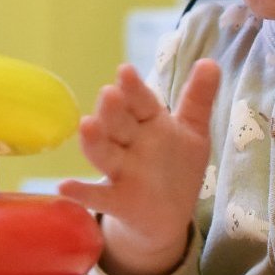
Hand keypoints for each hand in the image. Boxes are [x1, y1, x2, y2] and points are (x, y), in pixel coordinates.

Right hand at [58, 59, 221, 274]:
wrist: (167, 214)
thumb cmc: (176, 164)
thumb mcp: (193, 129)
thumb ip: (198, 97)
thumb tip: (210, 61)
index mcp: (150, 122)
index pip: (141, 102)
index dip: (133, 88)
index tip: (126, 70)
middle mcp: (130, 143)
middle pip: (118, 124)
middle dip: (113, 110)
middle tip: (109, 93)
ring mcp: (121, 171)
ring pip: (104, 154)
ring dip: (94, 141)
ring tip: (86, 125)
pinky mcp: (117, 201)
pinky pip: (98, 197)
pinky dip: (81, 192)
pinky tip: (64, 187)